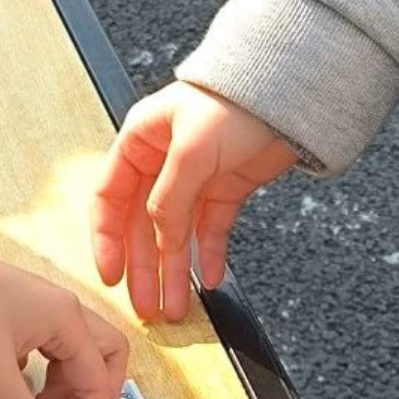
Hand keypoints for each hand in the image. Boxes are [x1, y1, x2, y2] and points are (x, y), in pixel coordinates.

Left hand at [0, 230, 129, 398]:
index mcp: (67, 318)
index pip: (97, 382)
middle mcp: (62, 309)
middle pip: (103, 361)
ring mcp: (39, 309)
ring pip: (72, 358)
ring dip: (59, 394)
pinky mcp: (15, 313)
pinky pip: (45, 351)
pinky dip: (38, 380)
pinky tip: (10, 396)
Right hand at [91, 82, 295, 322]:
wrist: (291, 93)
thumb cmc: (235, 99)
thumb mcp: (193, 148)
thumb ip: (169, 197)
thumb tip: (160, 237)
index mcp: (139, 142)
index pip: (109, 198)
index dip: (107, 239)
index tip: (111, 275)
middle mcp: (161, 162)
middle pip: (142, 226)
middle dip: (145, 268)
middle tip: (148, 305)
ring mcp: (194, 178)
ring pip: (176, 234)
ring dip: (175, 271)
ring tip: (176, 305)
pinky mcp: (226, 189)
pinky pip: (211, 230)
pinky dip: (211, 255)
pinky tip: (212, 278)